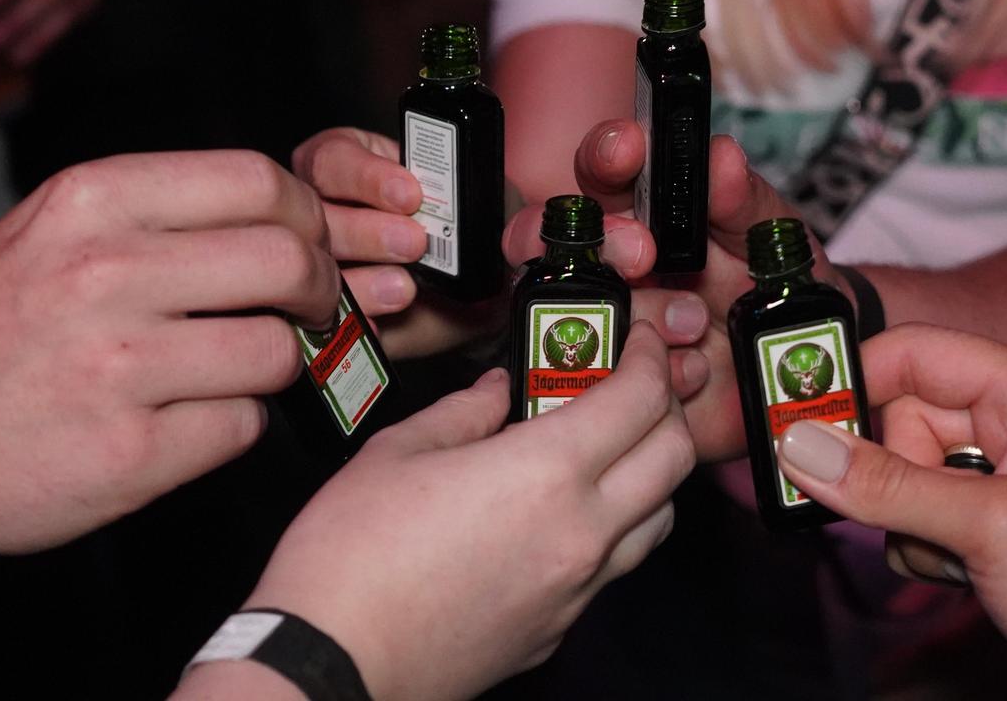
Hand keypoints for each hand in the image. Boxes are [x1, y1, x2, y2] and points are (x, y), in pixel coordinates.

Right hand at [0, 150, 338, 557]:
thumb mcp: (47, 230)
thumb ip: (155, 213)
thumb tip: (281, 217)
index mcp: (90, 202)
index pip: (256, 180)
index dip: (303, 216)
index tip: (303, 242)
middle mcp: (105, 274)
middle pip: (287, 261)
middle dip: (318, 290)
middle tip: (308, 311)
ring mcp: (119, 369)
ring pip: (275, 352)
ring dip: (276, 367)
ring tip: (236, 371)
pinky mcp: (130, 454)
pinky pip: (240, 429)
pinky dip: (232, 427)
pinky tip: (187, 421)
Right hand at [223, 324, 694, 700]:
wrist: (333, 664)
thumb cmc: (352, 560)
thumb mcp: (398, 452)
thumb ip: (464, 412)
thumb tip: (497, 391)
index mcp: (546, 473)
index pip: (640, 400)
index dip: (647, 358)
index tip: (636, 342)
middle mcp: (580, 532)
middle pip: (673, 457)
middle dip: (665, 409)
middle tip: (633, 386)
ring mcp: (576, 589)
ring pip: (659, 519)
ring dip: (650, 475)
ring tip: (606, 451)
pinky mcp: (558, 629)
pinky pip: (613, 569)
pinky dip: (611, 531)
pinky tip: (561, 516)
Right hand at [292, 126, 501, 358]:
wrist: (476, 307)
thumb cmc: (472, 243)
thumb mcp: (489, 210)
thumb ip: (501, 207)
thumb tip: (522, 223)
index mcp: (354, 167)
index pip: (333, 157)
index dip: (366, 174)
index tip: (409, 193)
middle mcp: (325, 211)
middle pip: (314, 211)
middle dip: (365, 227)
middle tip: (412, 244)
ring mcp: (319, 265)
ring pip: (313, 265)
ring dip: (359, 277)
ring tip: (404, 287)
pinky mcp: (326, 315)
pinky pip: (322, 318)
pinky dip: (353, 320)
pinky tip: (380, 323)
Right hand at [502, 119, 823, 459]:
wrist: (790, 359)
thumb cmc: (770, 281)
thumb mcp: (770, 236)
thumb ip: (743, 198)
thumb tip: (721, 156)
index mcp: (642, 210)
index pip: (603, 169)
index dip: (605, 154)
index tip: (627, 151)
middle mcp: (608, 260)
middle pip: (549, 236)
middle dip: (602, 242)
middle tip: (643, 254)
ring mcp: (602, 318)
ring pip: (577, 310)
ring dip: (639, 315)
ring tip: (696, 325)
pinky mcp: (611, 378)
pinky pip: (605, 376)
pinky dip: (653, 373)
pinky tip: (695, 370)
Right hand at [775, 324, 1006, 698]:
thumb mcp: (989, 530)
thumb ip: (887, 485)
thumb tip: (802, 446)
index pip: (914, 352)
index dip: (851, 384)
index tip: (794, 426)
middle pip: (901, 416)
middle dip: (896, 480)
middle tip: (922, 525)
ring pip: (905, 469)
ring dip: (912, 523)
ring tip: (963, 561)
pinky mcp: (1000, 513)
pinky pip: (923, 509)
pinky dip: (927, 546)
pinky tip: (966, 575)